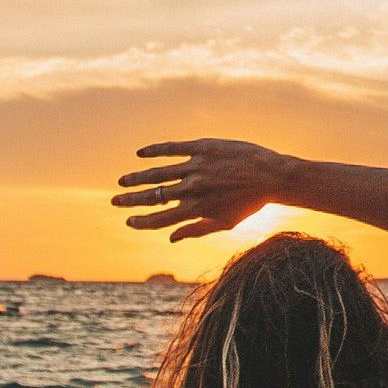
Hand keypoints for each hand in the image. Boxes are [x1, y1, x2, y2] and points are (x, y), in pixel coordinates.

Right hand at [112, 138, 298, 241]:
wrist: (273, 176)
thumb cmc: (250, 204)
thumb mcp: (225, 223)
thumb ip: (196, 231)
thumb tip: (171, 239)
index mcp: (197, 209)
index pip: (160, 219)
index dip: (141, 221)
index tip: (128, 220)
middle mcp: (193, 188)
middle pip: (153, 195)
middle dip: (131, 200)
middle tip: (114, 200)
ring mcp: (196, 166)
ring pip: (158, 172)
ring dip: (137, 177)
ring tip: (123, 180)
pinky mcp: (203, 147)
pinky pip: (173, 148)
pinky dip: (155, 151)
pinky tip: (141, 154)